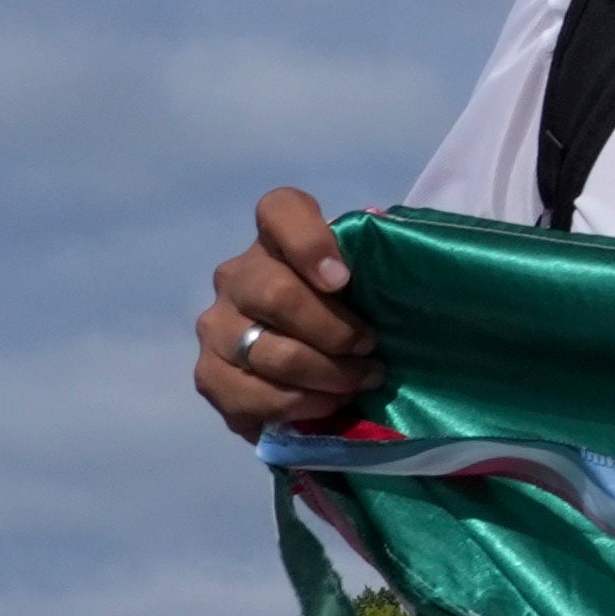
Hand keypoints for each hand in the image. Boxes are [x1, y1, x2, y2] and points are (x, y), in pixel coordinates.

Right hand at [198, 187, 384, 441]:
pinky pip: (247, 396)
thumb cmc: (354, 308)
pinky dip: (295, 405)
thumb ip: (381, 259)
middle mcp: (236, 276)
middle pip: (275, 294)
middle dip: (334, 331)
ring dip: (326, 376)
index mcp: (277, 238)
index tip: (344, 279)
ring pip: (268, 353)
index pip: (280, 210)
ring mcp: (216, 325)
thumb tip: (406, 248)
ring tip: (359, 382)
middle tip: (370, 350)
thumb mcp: (371, 278)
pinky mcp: (208, 374)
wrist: (318, 361)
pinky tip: (324, 404)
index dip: (309, 241)